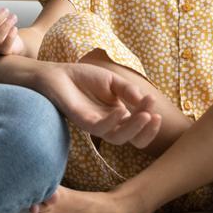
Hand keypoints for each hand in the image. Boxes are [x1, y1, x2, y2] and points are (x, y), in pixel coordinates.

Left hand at [36, 62, 160, 147]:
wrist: (58, 73)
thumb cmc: (84, 78)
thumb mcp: (112, 81)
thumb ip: (128, 90)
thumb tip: (145, 100)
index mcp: (120, 115)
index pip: (141, 127)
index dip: (150, 120)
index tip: (153, 101)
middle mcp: (110, 124)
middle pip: (134, 138)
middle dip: (147, 129)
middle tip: (154, 115)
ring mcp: (97, 125)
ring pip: (119, 138)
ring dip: (135, 128)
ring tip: (145, 115)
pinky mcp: (83, 122)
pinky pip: (100, 129)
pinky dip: (112, 121)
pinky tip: (119, 110)